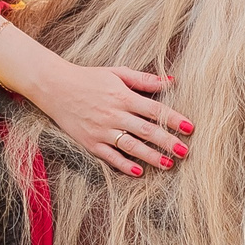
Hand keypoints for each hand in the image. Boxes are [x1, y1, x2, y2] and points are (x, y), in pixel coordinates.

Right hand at [32, 65, 190, 177]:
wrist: (55, 87)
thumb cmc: (89, 78)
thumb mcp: (117, 73)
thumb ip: (144, 79)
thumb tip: (171, 81)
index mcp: (123, 96)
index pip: (154, 109)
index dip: (173, 119)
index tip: (189, 128)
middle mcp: (114, 114)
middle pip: (146, 130)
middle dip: (167, 142)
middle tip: (185, 151)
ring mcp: (102, 130)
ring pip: (131, 146)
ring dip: (151, 156)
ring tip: (168, 164)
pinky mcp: (90, 142)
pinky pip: (109, 156)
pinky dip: (123, 165)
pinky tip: (138, 172)